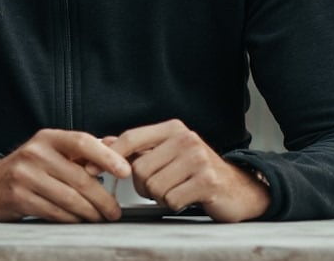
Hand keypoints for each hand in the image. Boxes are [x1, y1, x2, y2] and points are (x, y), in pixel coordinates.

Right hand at [0, 128, 131, 221]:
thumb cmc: (29, 167)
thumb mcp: (52, 150)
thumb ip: (84, 149)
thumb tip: (117, 144)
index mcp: (47, 138)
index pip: (82, 142)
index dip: (107, 156)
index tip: (125, 172)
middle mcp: (35, 153)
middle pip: (81, 179)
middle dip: (104, 200)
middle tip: (114, 212)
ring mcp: (25, 175)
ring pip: (71, 200)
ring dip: (90, 214)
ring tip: (98, 218)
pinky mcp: (19, 197)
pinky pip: (56, 213)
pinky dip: (72, 220)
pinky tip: (77, 220)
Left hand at [111, 119, 269, 221]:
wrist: (240, 189)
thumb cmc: (198, 172)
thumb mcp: (167, 154)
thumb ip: (137, 148)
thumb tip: (103, 142)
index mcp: (172, 129)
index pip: (130, 138)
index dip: (109, 155)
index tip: (93, 168)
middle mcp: (185, 139)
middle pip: (139, 169)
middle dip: (143, 186)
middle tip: (160, 187)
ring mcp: (198, 159)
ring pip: (153, 187)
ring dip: (160, 197)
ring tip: (176, 191)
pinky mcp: (207, 181)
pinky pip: (171, 200)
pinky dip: (174, 205)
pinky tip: (187, 198)